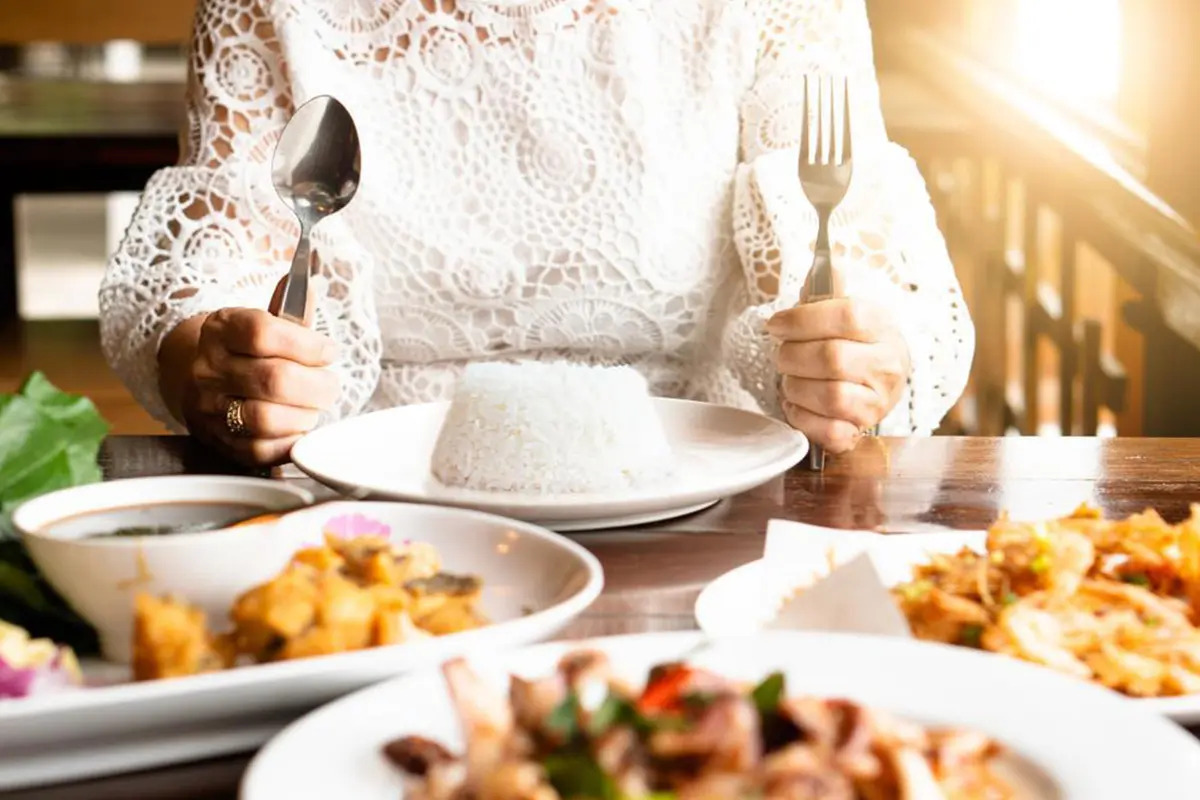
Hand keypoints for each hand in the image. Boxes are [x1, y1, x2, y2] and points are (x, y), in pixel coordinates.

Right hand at [160, 280, 338, 465]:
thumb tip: (309, 285)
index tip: (329, 351)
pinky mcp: (218, 441)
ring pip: (266, 418)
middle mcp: (208, 368)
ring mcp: (209, 408)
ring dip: (304, 415)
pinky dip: (288, 442)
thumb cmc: (247, 352)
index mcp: (220, 329)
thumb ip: (290, 308)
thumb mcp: (263, 322)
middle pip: (274, 379)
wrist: (200, 382)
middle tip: (330, 386)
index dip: (307, 345)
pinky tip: (297, 428)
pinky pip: (260, 450)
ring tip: (312, 407)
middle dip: (317, 386)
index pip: (264, 333)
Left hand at [767, 296, 910, 453]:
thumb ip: (827, 289)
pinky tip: (796, 403)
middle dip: (793, 355)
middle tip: (782, 354)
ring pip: (830, 397)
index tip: (776, 324)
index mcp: (882, 327)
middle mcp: (887, 366)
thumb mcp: (843, 308)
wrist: (878, 377)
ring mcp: (878, 402)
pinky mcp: (862, 430)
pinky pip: (830, 432)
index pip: (847, 316)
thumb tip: (822, 264)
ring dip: (796, 387)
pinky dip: (802, 418)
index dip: (802, 320)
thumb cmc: (851, 340)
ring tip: (791, 378)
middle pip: (832, 358)